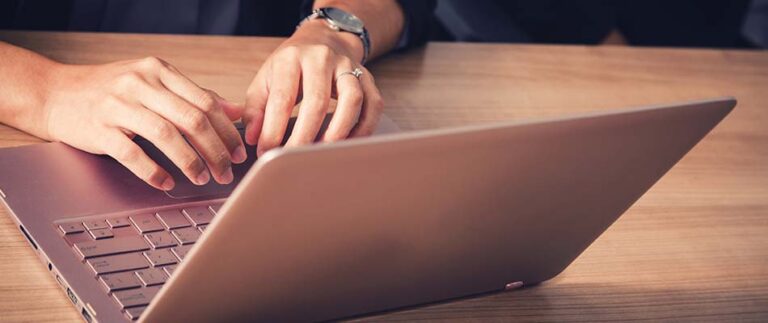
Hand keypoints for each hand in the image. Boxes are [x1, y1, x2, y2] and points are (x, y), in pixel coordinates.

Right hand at [42, 57, 246, 189]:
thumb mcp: (153, 83)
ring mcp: (117, 105)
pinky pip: (133, 154)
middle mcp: (140, 83)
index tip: (239, 152)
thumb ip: (193, 95)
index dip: (227, 131)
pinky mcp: (99, 128)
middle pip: (191, 119)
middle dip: (215, 151)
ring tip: (201, 178)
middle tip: (225, 172)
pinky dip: (153, 172)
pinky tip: (166, 182)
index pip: (205, 102)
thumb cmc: (110, 90)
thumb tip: (236, 111)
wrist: (54, 93)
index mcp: (159, 70)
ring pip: (166, 136)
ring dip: (190, 162)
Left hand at [242, 19, 384, 155]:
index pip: (283, 97)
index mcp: (291, 58)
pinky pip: (373, 105)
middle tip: (294, 158)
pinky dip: (364, 128)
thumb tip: (254, 138)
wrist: (322, 40)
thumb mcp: (265, 79)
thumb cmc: (291, 65)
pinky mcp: (367, 78)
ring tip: (324, 152)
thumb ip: (255, 108)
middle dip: (305, 135)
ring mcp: (348, 67)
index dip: (273, 128)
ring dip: (339, 131)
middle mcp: (322, 59)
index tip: (266, 150)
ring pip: (352, 100)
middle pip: (317, 101)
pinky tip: (349, 144)